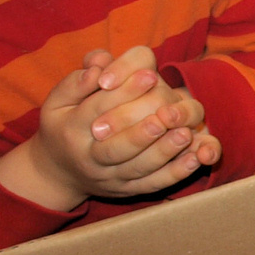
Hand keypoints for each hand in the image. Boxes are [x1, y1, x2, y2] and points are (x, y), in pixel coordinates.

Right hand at [0, 48, 214, 211]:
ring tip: (184, 134)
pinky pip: (155, 183)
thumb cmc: (64, 124)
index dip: (123, 92)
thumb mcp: (58, 101)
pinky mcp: (130, 189)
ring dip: (163, 152)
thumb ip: (76, 81)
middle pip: (116, 148)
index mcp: (71, 130)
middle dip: (141, 133)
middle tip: (166, 114)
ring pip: (139, 168)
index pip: (96, 109)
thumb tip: (98, 65)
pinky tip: (196, 158)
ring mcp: (111, 177)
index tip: (149, 75)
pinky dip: (177, 172)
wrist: (58, 170)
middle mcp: (90, 158)